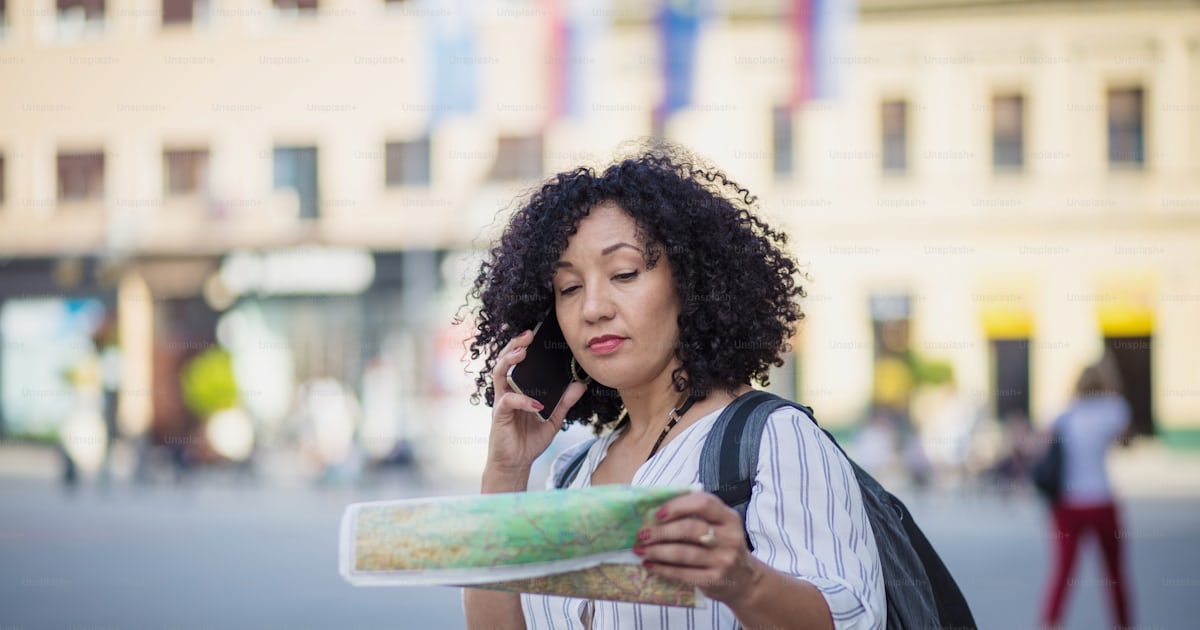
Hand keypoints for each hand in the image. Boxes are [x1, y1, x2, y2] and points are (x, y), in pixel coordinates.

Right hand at [485, 329, 587, 474]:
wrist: (516, 464)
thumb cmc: (529, 440)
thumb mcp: (553, 419)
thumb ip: (564, 402)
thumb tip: (580, 384)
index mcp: (517, 390)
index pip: (516, 362)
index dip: (522, 346)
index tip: (534, 333)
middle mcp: (507, 392)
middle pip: (504, 361)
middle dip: (514, 345)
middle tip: (528, 334)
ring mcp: (501, 403)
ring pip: (499, 374)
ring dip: (510, 361)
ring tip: (522, 352)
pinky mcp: (499, 416)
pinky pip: (508, 402)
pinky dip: (523, 400)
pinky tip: (536, 404)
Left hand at [634, 491, 764, 604]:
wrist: (744, 580)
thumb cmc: (722, 546)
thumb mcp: (719, 526)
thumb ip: (696, 514)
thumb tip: (656, 508)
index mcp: (729, 517)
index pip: (703, 503)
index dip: (678, 505)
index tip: (657, 513)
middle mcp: (730, 538)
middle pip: (689, 529)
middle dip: (661, 531)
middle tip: (642, 534)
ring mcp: (723, 560)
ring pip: (683, 553)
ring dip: (657, 551)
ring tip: (640, 550)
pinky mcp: (714, 580)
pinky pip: (683, 573)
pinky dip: (663, 569)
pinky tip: (650, 565)